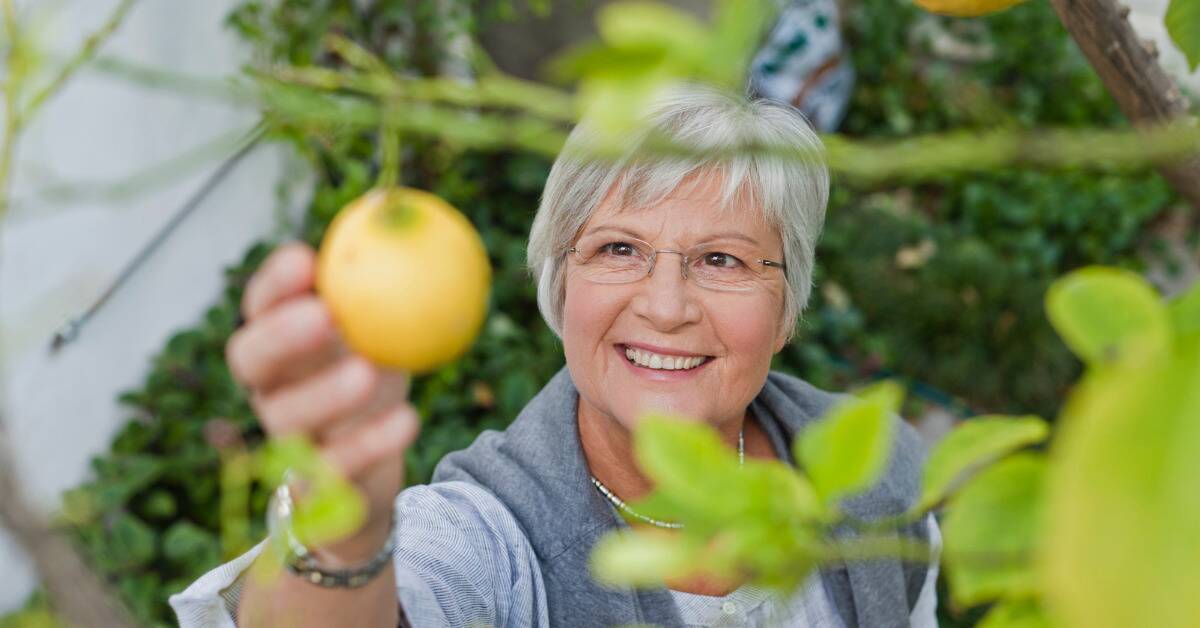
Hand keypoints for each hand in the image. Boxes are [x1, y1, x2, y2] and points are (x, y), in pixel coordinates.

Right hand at [226, 241, 419, 562]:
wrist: (382, 453)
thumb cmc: (376, 365)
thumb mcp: (384, 321)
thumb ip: (381, 274)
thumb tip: (391, 204)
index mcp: (276, 339)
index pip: (258, 305)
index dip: (274, 284)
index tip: (307, 260)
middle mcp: (269, 387)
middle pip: (251, 360)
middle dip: (282, 335)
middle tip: (327, 315)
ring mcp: (285, 439)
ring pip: (288, 418)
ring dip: (326, 393)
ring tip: (368, 370)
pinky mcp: (313, 488)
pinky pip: (336, 467)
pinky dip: (372, 442)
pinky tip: (408, 418)